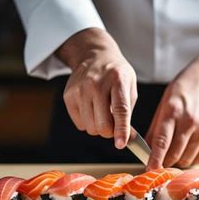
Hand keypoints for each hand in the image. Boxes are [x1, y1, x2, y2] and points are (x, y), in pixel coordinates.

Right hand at [57, 28, 137, 148]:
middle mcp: (96, 83)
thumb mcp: (130, 87)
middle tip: (114, 126)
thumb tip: (128, 139)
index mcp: (117, 79)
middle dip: (110, 132)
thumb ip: (128, 113)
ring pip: (90, 127)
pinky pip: (79, 124)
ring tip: (102, 113)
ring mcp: (80, 89)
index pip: (120, 109)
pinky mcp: (68, 95)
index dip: (121, 129)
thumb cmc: (116, 75)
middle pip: (103, 124)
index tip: (121, 144)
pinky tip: (91, 109)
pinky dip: (87, 123)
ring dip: (98, 127)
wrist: (94, 56)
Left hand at [146, 44, 198, 169]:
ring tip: (173, 152)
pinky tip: (186, 150)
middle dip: (164, 162)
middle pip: (174, 154)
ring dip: (177, 161)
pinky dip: (191, 158)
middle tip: (158, 162)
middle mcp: (189, 121)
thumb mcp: (164, 103)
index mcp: (172, 111)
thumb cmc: (183, 89)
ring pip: (187, 158)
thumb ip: (155, 127)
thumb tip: (146, 150)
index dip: (155, 159)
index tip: (149, 170)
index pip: (161, 142)